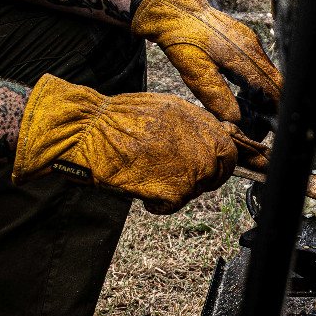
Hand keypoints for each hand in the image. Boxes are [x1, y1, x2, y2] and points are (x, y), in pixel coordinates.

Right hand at [12, 74, 239, 212]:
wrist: (86, 130)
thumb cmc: (114, 120)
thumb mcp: (161, 110)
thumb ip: (188, 125)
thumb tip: (206, 139)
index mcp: (196, 119)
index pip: (229, 145)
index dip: (223, 159)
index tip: (218, 167)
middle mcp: (200, 140)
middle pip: (221, 169)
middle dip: (207, 178)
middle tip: (182, 180)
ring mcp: (190, 165)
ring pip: (198, 188)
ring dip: (179, 190)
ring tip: (152, 180)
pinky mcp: (174, 188)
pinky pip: (174, 205)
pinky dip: (158, 205)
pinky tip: (143, 194)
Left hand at [131, 0, 282, 123]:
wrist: (174, 7)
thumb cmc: (182, 39)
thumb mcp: (196, 73)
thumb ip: (218, 98)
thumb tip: (237, 121)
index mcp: (245, 58)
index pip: (273, 90)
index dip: (274, 111)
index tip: (269, 128)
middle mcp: (253, 48)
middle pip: (275, 82)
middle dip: (271, 105)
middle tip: (260, 125)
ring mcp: (250, 41)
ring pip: (267, 73)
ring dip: (263, 94)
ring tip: (250, 112)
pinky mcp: (244, 38)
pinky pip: (258, 64)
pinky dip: (255, 81)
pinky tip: (240, 91)